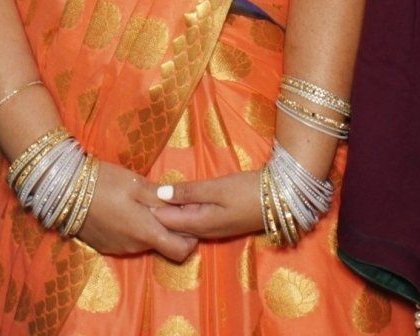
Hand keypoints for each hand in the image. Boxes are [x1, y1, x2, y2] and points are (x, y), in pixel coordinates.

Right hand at [74, 161, 197, 261]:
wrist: (65, 189)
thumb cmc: (104, 182)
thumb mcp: (136, 184)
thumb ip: (162, 198)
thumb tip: (185, 204)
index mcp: (146, 232)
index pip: (180, 252)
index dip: (190, 240)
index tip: (187, 221)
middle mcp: (134, 247)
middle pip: (162, 245)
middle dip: (168, 228)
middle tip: (164, 204)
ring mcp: (118, 248)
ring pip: (144, 243)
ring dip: (148, 228)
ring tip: (140, 204)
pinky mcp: (105, 246)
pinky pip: (127, 242)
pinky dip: (132, 230)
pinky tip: (123, 210)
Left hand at [148, 171, 263, 241]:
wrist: (282, 199)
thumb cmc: (248, 191)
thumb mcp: (217, 188)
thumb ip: (189, 191)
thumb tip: (160, 193)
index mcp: (200, 224)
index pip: (166, 221)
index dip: (150, 209)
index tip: (137, 195)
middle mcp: (204, 232)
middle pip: (173, 225)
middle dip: (158, 211)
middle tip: (141, 192)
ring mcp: (214, 230)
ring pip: (184, 223)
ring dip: (171, 210)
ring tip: (155, 194)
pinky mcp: (221, 224)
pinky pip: (196, 220)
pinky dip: (185, 210)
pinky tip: (181, 198)